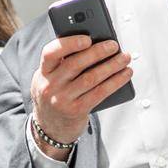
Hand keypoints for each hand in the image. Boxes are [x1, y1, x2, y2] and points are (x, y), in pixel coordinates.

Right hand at [29, 35, 132, 156]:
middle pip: (75, 64)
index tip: (87, 38)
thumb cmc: (56, 96)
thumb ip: (63, 63)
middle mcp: (50, 86)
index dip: (69, 43)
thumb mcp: (50, 79)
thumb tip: (95, 45)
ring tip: (124, 58)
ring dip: (111, 66)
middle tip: (114, 45)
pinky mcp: (77, 111)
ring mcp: (62, 100)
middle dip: (98, 52)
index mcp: (43, 72)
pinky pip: (100, 93)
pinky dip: (115, 81)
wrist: (50, 128)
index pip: (50, 53)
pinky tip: (125, 74)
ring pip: (91, 78)